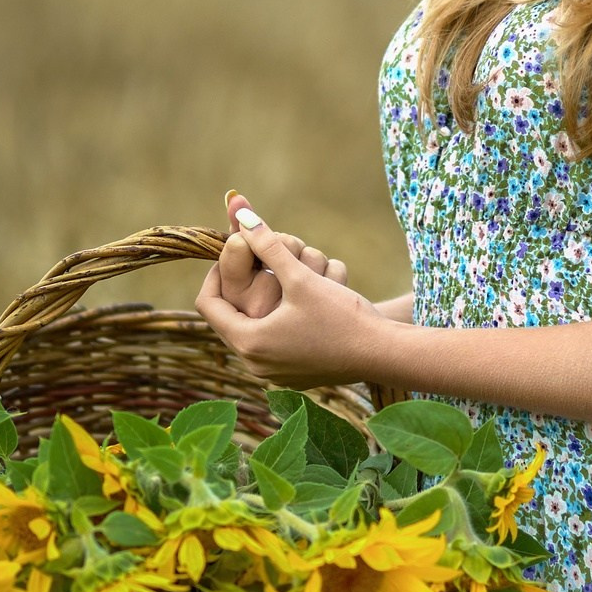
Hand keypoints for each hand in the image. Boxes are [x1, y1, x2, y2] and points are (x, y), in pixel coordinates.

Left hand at [197, 193, 386, 388]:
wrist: (383, 354)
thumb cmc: (342, 316)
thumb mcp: (301, 277)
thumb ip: (268, 245)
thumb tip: (242, 215)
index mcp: (249, 342)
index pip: (208, 303)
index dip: (214, 272)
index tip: (233, 253)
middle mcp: (255, 365)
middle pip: (231, 315)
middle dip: (245, 285)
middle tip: (261, 261)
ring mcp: (275, 375)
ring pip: (254, 328)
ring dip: (264, 302)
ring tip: (286, 281)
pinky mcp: (294, 376)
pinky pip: (273, 343)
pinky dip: (280, 321)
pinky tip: (302, 305)